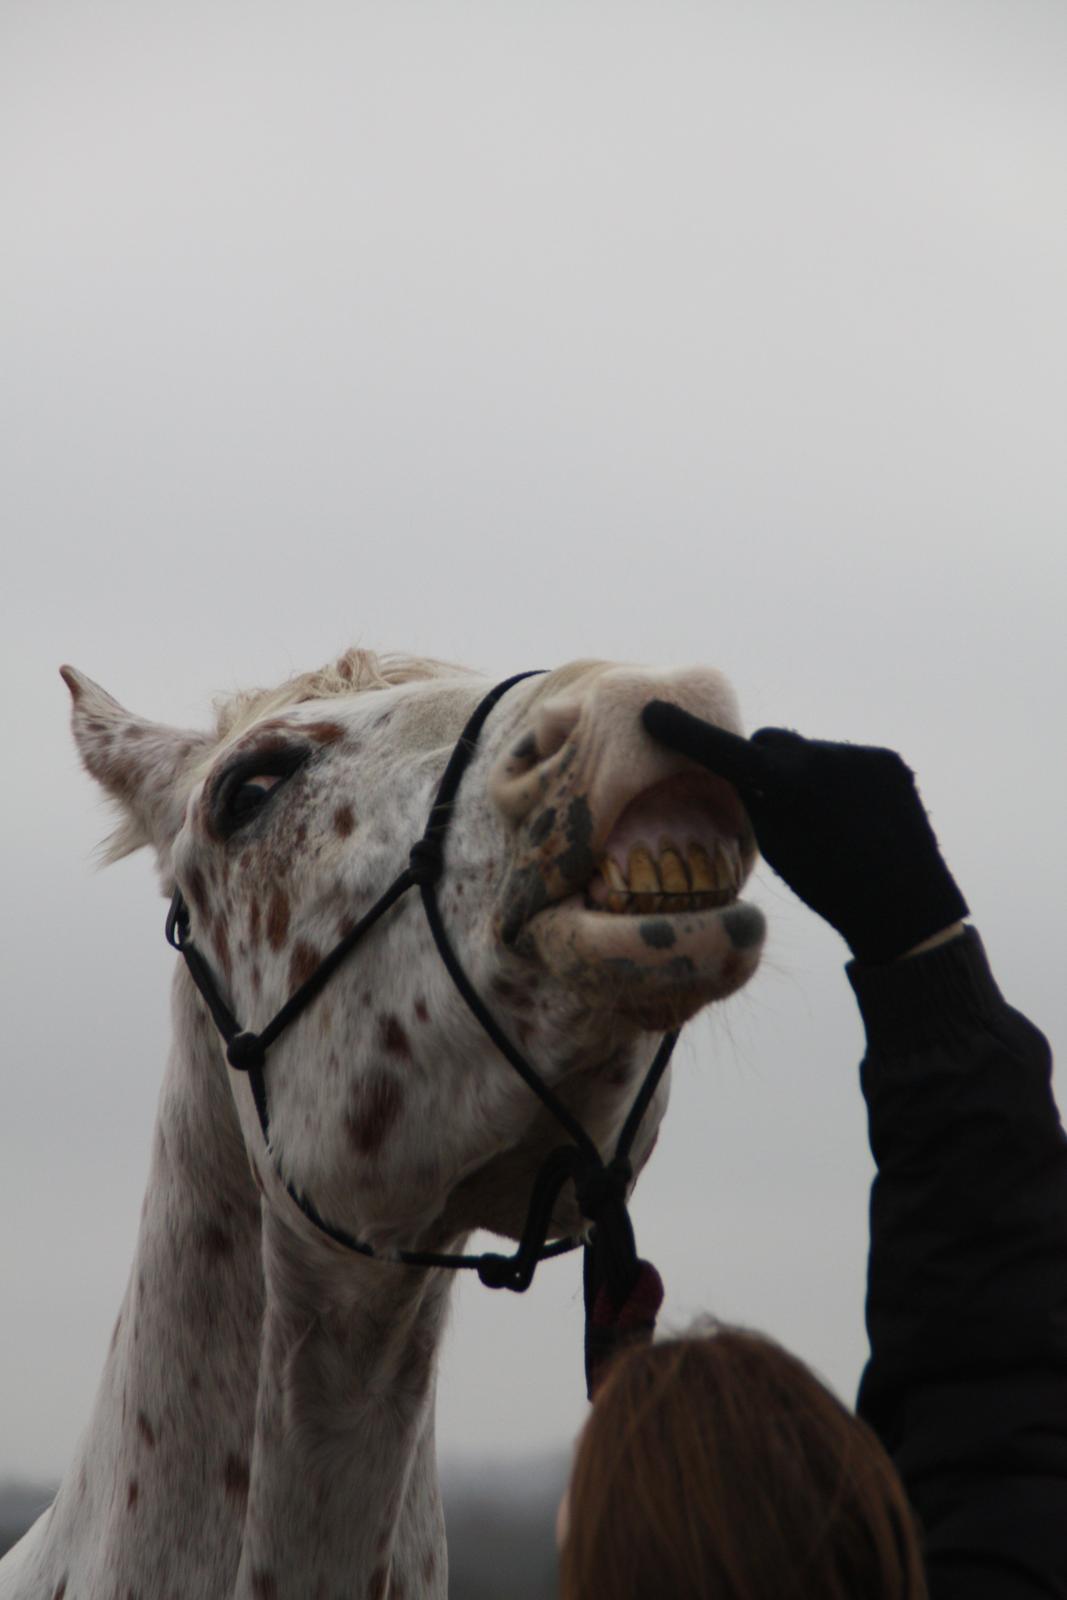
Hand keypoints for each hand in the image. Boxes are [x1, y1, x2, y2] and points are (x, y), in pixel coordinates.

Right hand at [642, 703, 968, 964]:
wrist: (906, 907)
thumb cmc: (829, 887)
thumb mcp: (777, 847)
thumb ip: (755, 801)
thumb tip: (741, 769)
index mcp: (787, 784)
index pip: (724, 751)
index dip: (685, 733)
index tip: (652, 712)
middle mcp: (823, 756)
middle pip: (771, 743)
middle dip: (762, 762)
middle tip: (771, 801)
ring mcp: (860, 755)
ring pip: (812, 753)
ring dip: (808, 776)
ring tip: (830, 822)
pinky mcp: (889, 761)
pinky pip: (850, 761)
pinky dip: (843, 782)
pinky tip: (857, 818)